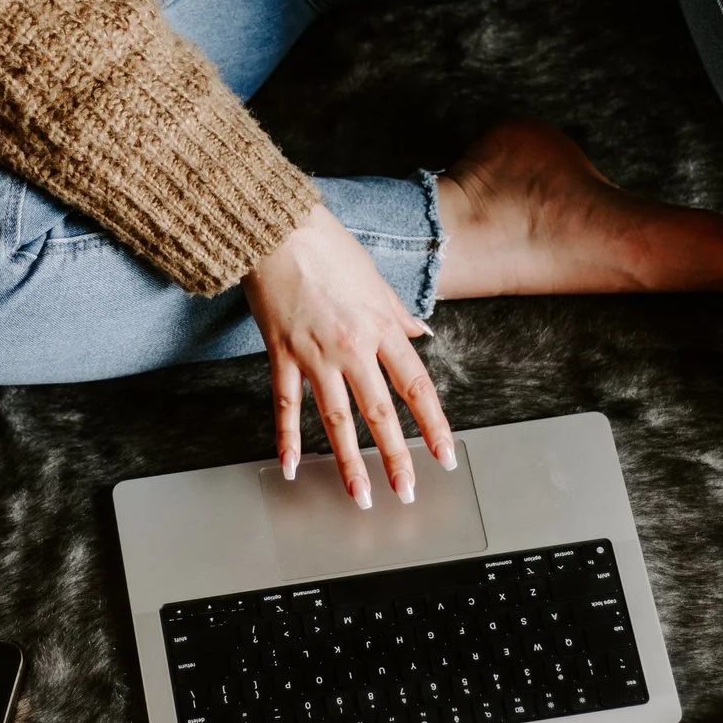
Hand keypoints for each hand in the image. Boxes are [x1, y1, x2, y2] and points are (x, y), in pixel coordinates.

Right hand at [243, 203, 454, 506]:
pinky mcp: (282, 354)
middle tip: (407, 491)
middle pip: (381, 413)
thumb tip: (422, 333)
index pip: (416, 387)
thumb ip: (399, 313)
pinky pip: (285, 405)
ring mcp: (315, 354)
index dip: (434, 426)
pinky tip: (291, 465)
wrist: (277, 228)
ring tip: (360, 494)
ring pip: (337, 420)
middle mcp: (352, 346)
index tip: (444, 455)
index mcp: (381, 327)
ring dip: (350, 462)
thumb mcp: (376, 279)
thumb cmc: (326, 245)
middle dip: (397, 458)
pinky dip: (287, 438)